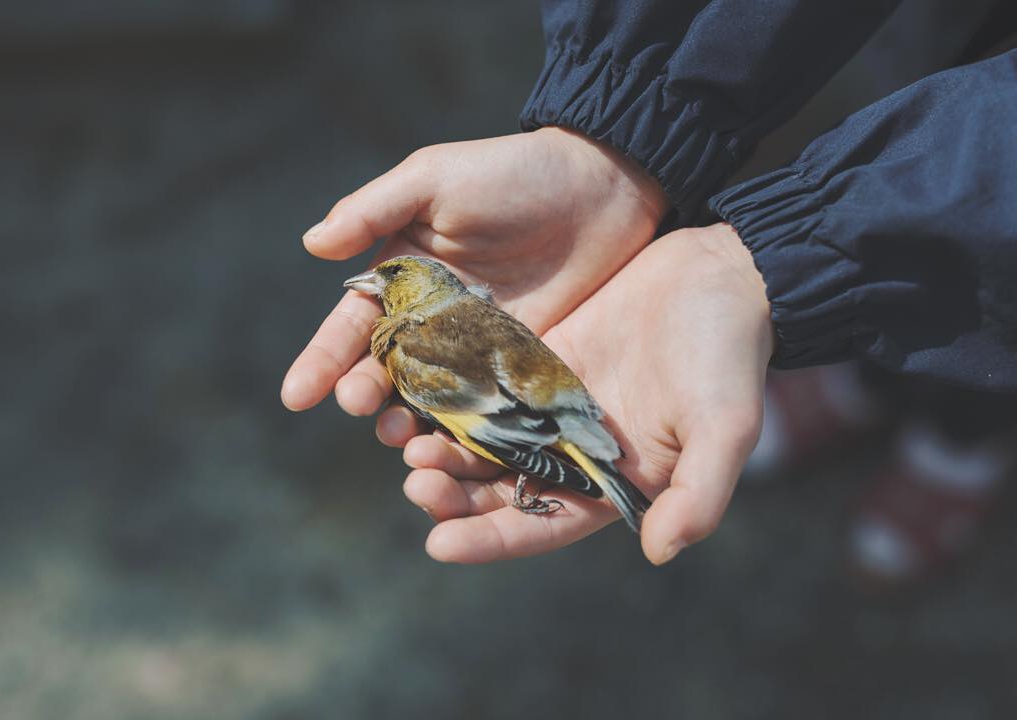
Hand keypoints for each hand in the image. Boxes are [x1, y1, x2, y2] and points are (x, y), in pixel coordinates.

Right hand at [281, 128, 667, 414]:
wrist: (601, 186)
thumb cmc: (512, 173)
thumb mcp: (433, 179)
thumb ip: (373, 210)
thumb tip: (310, 244)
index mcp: (402, 279)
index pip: (352, 327)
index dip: (322, 361)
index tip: (296, 395)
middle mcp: (432, 322)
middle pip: (386, 370)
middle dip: (362, 391)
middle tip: (355, 405)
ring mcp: (476, 350)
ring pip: (430, 399)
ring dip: (407, 422)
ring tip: (396, 436)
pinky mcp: (519, 367)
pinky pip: (487, 406)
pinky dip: (465, 431)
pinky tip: (451, 447)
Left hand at [386, 224, 773, 564]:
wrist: (722, 273)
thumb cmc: (730, 354)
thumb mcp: (726, 426)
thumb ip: (698, 492)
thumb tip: (659, 551)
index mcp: (614, 480)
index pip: (543, 523)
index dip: (492, 539)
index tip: (439, 544)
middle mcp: (573, 449)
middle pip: (500, 486)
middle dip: (454, 495)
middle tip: (415, 482)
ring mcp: (550, 404)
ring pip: (482, 438)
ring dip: (442, 448)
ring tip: (406, 443)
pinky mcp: (537, 358)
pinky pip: (483, 384)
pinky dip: (450, 394)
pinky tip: (414, 392)